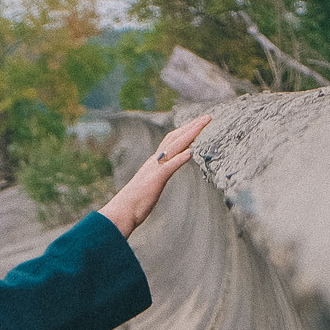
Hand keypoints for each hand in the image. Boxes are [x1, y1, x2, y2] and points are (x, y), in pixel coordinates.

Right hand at [99, 114, 212, 237]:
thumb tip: (164, 171)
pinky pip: (169, 166)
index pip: (172, 141)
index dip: (186, 131)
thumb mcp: (151, 185)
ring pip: (174, 147)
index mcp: (154, 162)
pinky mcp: (155, 180)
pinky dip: (180, 158)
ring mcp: (155, 169)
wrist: (121, 212)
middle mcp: (155, 161)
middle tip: (207, 117)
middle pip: (175, 138)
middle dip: (192, 126)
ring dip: (190, 134)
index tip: (199, 124)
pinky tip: (191, 152)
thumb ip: (159, 175)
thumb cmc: (135, 203)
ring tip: (203, 125)